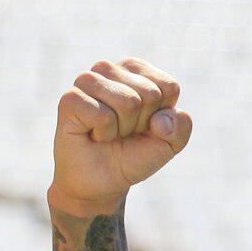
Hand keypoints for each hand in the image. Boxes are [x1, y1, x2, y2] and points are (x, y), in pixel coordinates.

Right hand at [51, 58, 192, 217]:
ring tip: (109, 132)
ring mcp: (87, 81)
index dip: (162, 116)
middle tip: (124, 132)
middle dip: (142, 123)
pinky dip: (104, 133)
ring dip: (123, 128)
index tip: (145, 126)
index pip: (168, 86)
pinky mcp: (70, 98)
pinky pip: (103, 115)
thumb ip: (181, 128)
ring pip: (128, 101)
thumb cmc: (134, 155)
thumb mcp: (169, 144)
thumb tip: (161, 119)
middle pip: (149, 93)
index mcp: (136, 70)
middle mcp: (110, 69)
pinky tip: (93, 135)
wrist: (102, 182)